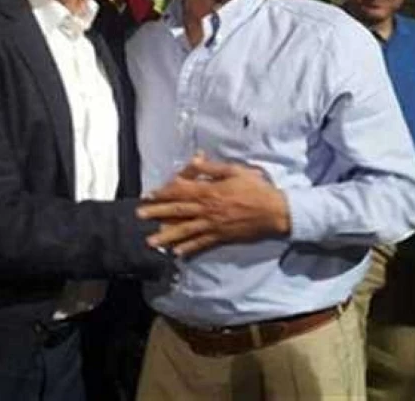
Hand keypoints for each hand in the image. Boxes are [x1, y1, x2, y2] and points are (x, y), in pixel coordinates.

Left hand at [137, 154, 290, 256]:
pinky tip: (177, 253)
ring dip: (167, 236)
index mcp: (210, 190)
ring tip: (151, 241)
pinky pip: (202, 243)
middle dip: (157, 213)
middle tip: (139, 215)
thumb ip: (213, 168)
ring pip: (185, 230)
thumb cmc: (256, 188)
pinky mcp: (221, 237)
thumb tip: (195, 161)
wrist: (274, 211)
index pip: (181, 191)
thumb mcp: (235, 170)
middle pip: (177, 210)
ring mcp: (213, 225)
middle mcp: (208, 209)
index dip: (163, 192)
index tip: (149, 194)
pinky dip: (189, 249)